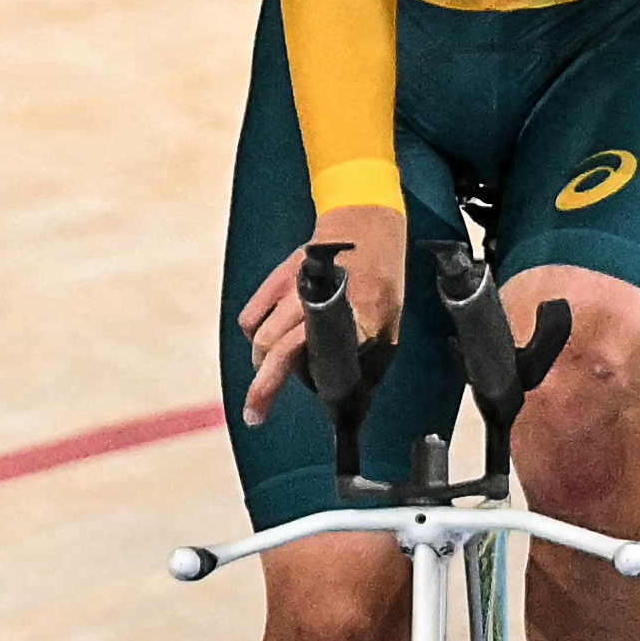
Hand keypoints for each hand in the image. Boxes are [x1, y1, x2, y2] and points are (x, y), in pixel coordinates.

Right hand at [237, 205, 413, 420]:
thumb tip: (353, 398)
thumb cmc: (381, 280)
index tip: (298, 404)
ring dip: (262, 362)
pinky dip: (253, 334)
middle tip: (254, 415)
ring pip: (260, 338)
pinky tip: (266, 340)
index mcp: (353, 319)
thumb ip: (370, 361)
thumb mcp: (389, 325)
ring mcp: (292, 290)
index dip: (310, 384)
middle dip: (263, 388)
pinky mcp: (276, 280)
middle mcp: (317, 304)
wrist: (363, 226)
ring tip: (271, 372)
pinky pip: (250, 318)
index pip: (321, 357)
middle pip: (276, 352)